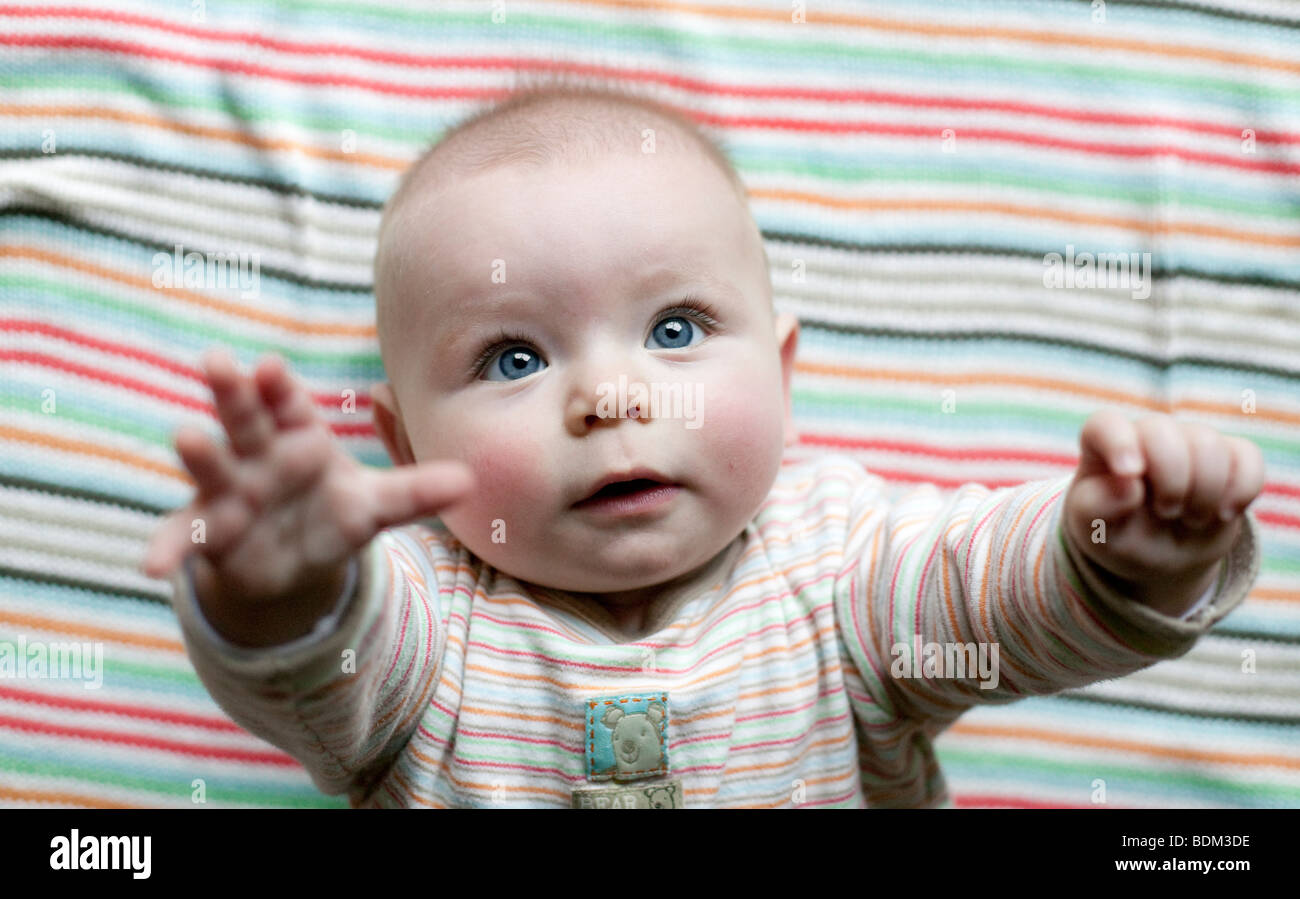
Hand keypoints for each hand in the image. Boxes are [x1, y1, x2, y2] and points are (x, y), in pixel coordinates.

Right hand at [140, 348, 473, 644]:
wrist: (295, 560)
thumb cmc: (334, 513)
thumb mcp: (377, 505)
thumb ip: (416, 492)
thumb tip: (470, 481)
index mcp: (299, 435)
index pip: (288, 404)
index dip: (278, 386)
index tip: (271, 366)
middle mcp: (259, 454)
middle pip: (246, 419)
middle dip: (233, 394)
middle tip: (216, 361)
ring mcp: (230, 491)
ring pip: (213, 467)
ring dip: (200, 454)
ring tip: (186, 438)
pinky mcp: (209, 532)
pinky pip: (185, 537)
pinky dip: (167, 550)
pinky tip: (152, 568)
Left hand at [1061, 410, 1264, 617]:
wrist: (1157, 554)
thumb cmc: (1116, 533)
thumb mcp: (1094, 529)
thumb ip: (1096, 507)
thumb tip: (1126, 487)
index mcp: (1104, 446)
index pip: (1107, 425)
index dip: (1119, 443)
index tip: (1130, 474)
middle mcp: (1148, 435)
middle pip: (1165, 432)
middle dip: (1170, 481)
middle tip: (1165, 513)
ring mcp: (1191, 442)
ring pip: (1208, 444)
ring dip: (1204, 492)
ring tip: (1189, 519)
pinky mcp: (1230, 458)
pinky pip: (1247, 457)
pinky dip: (1242, 490)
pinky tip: (1224, 515)